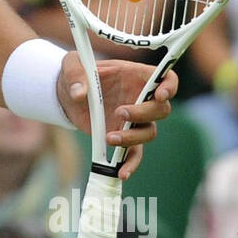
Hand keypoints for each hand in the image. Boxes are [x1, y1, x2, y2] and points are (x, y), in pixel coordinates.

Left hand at [57, 52, 177, 178]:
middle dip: (143, 113)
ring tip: (109, 137)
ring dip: (133, 137)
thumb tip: (79, 93)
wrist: (68, 95)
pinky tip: (121, 172)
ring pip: (149, 132)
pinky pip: (135, 153)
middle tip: (119, 112)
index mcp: (135, 76)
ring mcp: (135, 120)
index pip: (167, 79)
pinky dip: (131, 164)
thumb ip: (75, 74)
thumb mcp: (71, 65)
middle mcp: (141, 98)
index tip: (160, 94)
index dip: (169, 86)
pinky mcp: (125, 137)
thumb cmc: (76, 75)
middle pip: (161, 109)